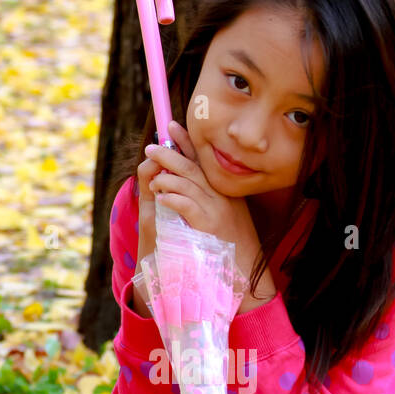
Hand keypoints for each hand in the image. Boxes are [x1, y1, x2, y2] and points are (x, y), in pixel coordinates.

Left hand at [144, 120, 256, 251]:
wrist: (243, 267)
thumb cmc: (232, 243)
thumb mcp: (226, 214)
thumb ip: (209, 196)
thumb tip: (185, 179)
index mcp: (224, 188)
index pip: (203, 159)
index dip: (186, 141)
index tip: (171, 127)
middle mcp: (222, 194)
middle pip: (192, 167)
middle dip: (170, 154)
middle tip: (151, 148)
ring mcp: (216, 208)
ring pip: (188, 183)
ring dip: (166, 178)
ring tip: (153, 180)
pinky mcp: (208, 224)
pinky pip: (187, 205)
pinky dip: (172, 198)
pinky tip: (161, 198)